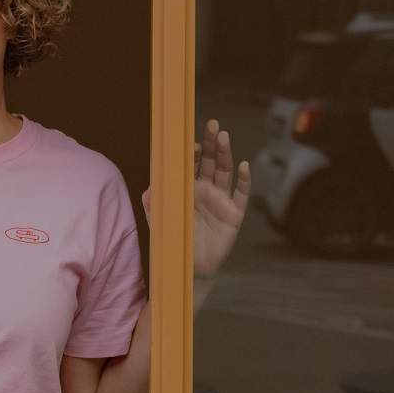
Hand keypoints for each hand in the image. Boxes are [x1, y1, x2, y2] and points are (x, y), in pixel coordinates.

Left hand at [141, 118, 249, 282]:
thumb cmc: (173, 242)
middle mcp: (205, 191)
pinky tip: (244, 165)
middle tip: (212, 124)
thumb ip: (153, 204)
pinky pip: (242, 195)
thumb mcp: (159, 221)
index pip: (191, 164)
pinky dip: (245, 180)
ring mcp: (221, 201)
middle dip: (211, 143)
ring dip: (225, 154)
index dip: (192, 151)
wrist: (188, 268)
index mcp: (187, 189)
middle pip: (210, 161)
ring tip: (224, 136)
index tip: (190, 141)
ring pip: (225, 172)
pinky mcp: (234, 215)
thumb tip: (148, 188)